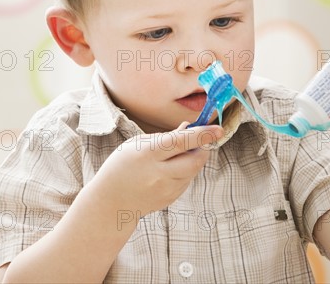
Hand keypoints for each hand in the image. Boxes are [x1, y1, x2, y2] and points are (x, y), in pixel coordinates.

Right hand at [94, 123, 222, 217]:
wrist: (110, 202)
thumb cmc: (122, 165)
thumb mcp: (138, 144)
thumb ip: (166, 137)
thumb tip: (190, 128)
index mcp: (148, 154)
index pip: (182, 141)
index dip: (203, 134)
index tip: (218, 129)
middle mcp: (158, 173)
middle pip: (195, 160)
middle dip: (202, 148)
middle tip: (198, 141)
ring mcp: (165, 189)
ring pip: (193, 171)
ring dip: (193, 160)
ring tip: (175, 155)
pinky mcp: (170, 199)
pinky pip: (187, 181)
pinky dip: (185, 172)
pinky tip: (169, 170)